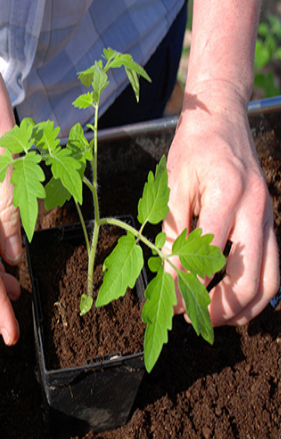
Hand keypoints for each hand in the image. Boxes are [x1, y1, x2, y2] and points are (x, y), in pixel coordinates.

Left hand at [163, 86, 278, 326]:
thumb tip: (167, 268)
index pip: (208, 254)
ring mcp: (268, 218)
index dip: (187, 284)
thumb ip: (173, 226)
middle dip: (220, 307)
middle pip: (249, 278)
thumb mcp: (173, 183)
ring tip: (214, 319)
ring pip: (270, 280)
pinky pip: (272, 267)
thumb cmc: (194, 148)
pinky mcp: (269, 222)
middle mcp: (256, 211)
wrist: (223, 120)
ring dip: (243, 307)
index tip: (170, 304)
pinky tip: (233, 300)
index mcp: (228, 196)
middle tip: (193, 318)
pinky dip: (255, 291)